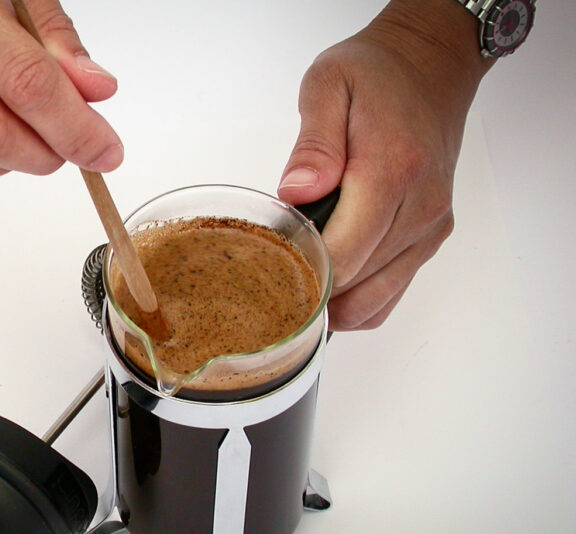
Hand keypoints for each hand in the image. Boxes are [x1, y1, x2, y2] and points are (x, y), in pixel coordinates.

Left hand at [277, 0, 493, 330]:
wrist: (431, 64)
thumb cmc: (378, 73)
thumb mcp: (329, 85)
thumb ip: (314, 144)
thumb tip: (297, 193)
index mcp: (391, 171)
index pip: (343, 255)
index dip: (300, 270)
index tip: (268, 260)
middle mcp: (419, 208)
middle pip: (355, 286)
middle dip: (308, 286)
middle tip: (271, 267)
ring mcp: (429, 228)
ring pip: (374, 303)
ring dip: (332, 300)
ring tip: (297, 274)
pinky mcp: (431, 237)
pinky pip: (391, 294)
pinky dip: (357, 299)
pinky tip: (328, 280)